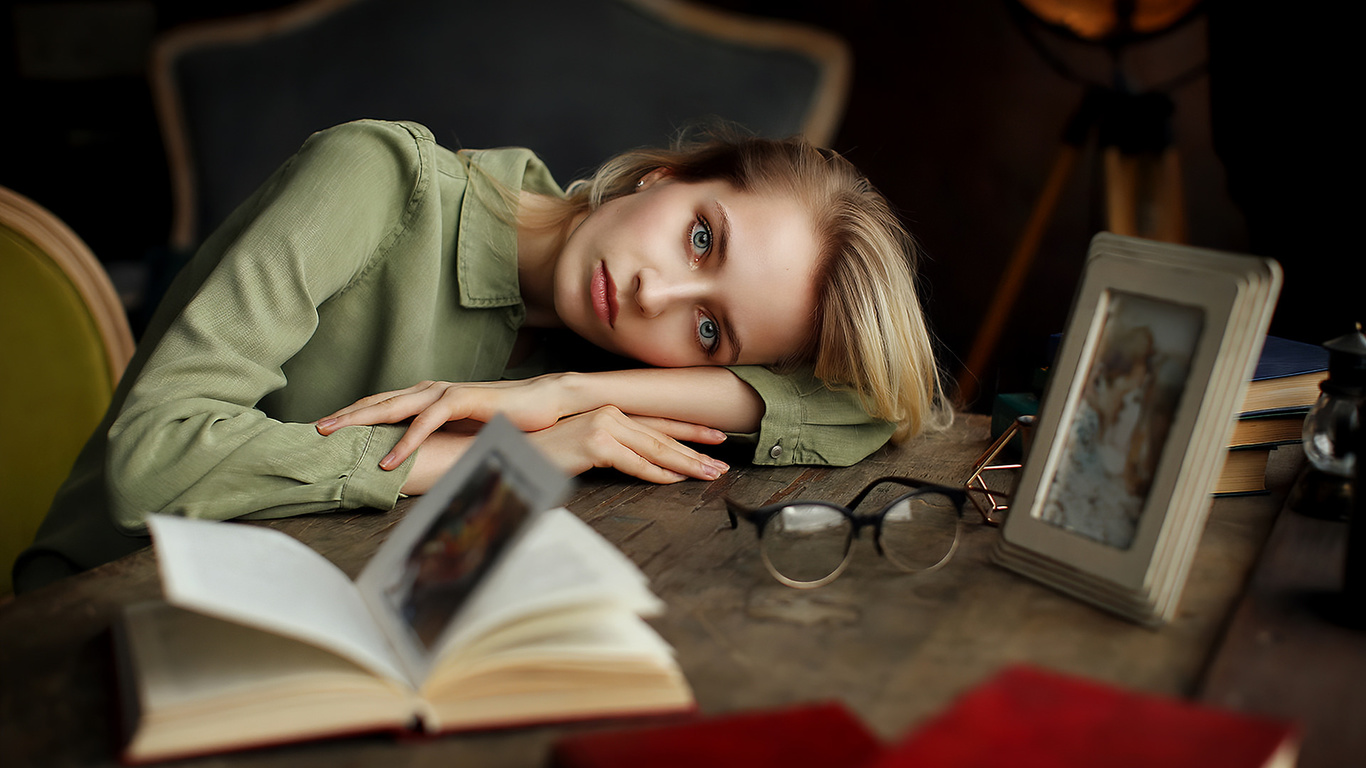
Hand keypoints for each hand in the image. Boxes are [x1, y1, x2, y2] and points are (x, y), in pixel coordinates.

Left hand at [316, 376, 572, 468]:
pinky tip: (390, 458)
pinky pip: (429, 420)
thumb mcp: (463, 432)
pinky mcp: (466, 400)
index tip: (326, 430)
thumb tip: (416, 461)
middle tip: (315, 430)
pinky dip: (408, 440)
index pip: (383, 403)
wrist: (546, 402)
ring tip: (335, 436)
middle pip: (379, 401)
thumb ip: (439, 439)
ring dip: (363, 421)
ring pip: (396, 406)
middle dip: (344, 416)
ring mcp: (448, 392)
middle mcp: (433, 389)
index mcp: (429, 396)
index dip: (353, 415)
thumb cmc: (507, 419)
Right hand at [398, 406, 728, 493]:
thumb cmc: (537, 455)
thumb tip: (635, 466)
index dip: (688, 430)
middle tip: (723, 464)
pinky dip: (656, 473)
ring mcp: (602, 424)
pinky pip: (634, 462)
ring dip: (686, 464)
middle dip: (696, 450)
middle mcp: (608, 413)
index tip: (716, 437)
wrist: (504, 452)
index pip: (656, 423)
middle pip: (662, 435)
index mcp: (607, 414)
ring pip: (655, 448)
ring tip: (711, 475)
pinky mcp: (594, 441)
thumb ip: (608, 455)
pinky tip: (676, 480)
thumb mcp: (580, 453)